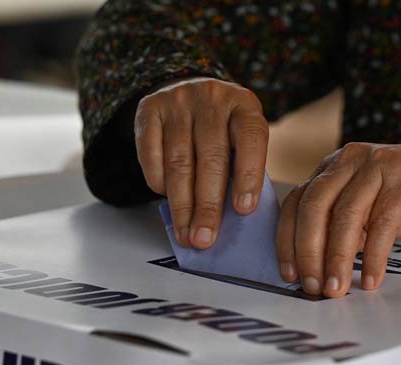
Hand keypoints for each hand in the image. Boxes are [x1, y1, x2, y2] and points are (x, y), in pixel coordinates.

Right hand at [134, 77, 269, 248]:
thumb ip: (241, 167)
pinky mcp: (149, 109)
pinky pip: (151, 155)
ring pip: (179, 162)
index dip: (249, 176)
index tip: (244, 210)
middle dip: (208, 206)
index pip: (251, 140)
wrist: (188, 90)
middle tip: (205, 238)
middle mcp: (211, 99)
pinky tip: (166, 199)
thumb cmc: (222, 128)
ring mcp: (178, 101)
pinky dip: (159, 183)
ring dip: (182, 205)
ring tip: (185, 233)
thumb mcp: (241, 137)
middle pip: (211, 158)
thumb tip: (233, 218)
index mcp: (244, 106)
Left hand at [277, 140, 400, 297]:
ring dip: (338, 258)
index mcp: (334, 166)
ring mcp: (379, 165)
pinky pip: (384, 223)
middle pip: (315, 207)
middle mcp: (351, 160)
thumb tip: (314, 269)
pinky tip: (372, 279)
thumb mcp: (368, 211)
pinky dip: (375, 256)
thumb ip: (342, 230)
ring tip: (336, 289)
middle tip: (312, 287)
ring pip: (347, 216)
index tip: (288, 274)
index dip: (287, 239)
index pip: (297, 201)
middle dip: (309, 252)